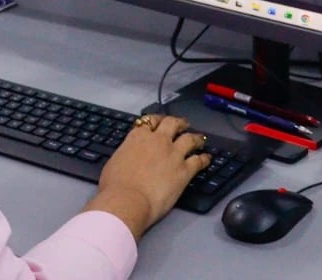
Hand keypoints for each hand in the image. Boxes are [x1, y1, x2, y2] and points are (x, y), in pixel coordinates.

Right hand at [87, 114, 209, 238]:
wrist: (128, 200)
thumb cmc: (115, 186)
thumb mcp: (114, 162)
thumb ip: (126, 154)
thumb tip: (127, 157)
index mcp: (139, 137)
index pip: (150, 121)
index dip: (156, 120)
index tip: (159, 123)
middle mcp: (158, 141)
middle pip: (172, 124)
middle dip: (179, 123)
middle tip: (182, 124)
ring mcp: (173, 154)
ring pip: (190, 139)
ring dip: (196, 138)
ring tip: (200, 139)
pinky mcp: (184, 170)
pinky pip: (198, 161)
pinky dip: (204, 159)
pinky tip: (207, 159)